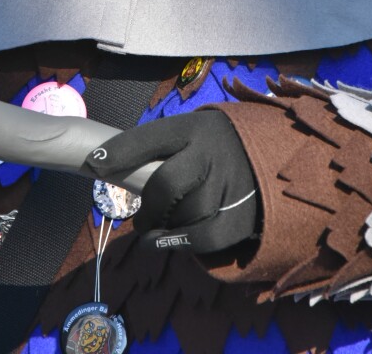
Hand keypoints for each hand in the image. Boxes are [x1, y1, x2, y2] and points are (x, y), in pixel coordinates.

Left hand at [84, 110, 257, 253]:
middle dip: (147, 206)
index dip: (119, 152)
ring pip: (183, 214)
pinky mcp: (242, 215)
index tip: (94, 164)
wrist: (276, 156)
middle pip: (165, 184)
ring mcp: (229, 184)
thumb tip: (111, 163)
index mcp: (194, 128)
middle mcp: (211, 153)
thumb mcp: (194, 131)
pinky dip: (180, 243)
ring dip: (163, 227)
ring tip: (159, 227)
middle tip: (141, 218)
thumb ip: (162, 147)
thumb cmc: (218, 146)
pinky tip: (169, 241)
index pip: (150, 137)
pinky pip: (204, 238)